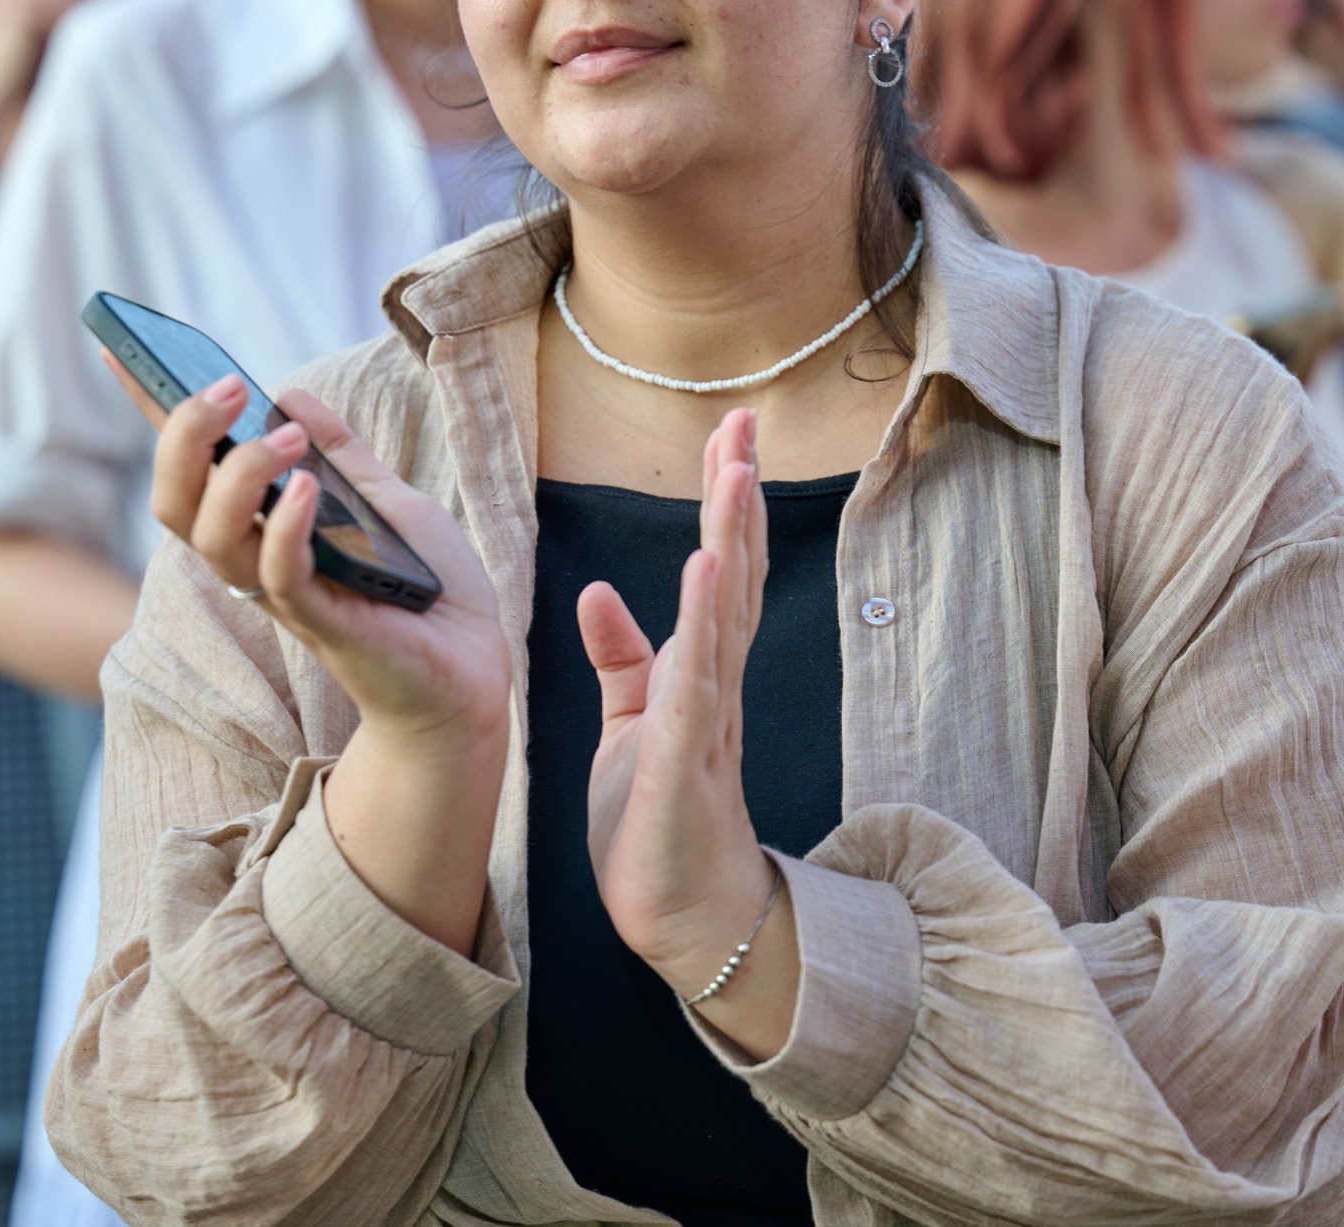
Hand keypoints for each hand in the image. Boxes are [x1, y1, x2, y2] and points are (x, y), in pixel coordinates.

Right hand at [105, 352, 510, 745]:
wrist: (477, 667)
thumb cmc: (429, 589)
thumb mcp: (387, 500)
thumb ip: (342, 455)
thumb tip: (293, 393)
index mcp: (264, 526)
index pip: (190, 465)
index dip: (150, 411)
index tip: (117, 349)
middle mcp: (257, 561)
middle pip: (175, 501)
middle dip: (184, 436)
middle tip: (226, 386)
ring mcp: (285, 596)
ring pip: (212, 539)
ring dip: (237, 475)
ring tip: (283, 436)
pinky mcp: (324, 625)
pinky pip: (281, 577)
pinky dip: (284, 527)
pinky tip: (306, 487)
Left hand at [579, 408, 795, 1048]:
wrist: (682, 920)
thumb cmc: (655, 826)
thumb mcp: (629, 727)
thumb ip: (622, 660)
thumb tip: (598, 591)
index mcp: (701, 675)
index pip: (720, 571)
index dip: (724, 503)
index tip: (730, 435)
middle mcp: (715, 685)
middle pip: (734, 574)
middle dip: (737, 497)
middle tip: (745, 422)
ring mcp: (708, 720)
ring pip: (726, 613)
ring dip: (731, 539)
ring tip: (736, 472)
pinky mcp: (684, 760)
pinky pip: (697, 681)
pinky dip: (703, 623)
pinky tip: (708, 569)